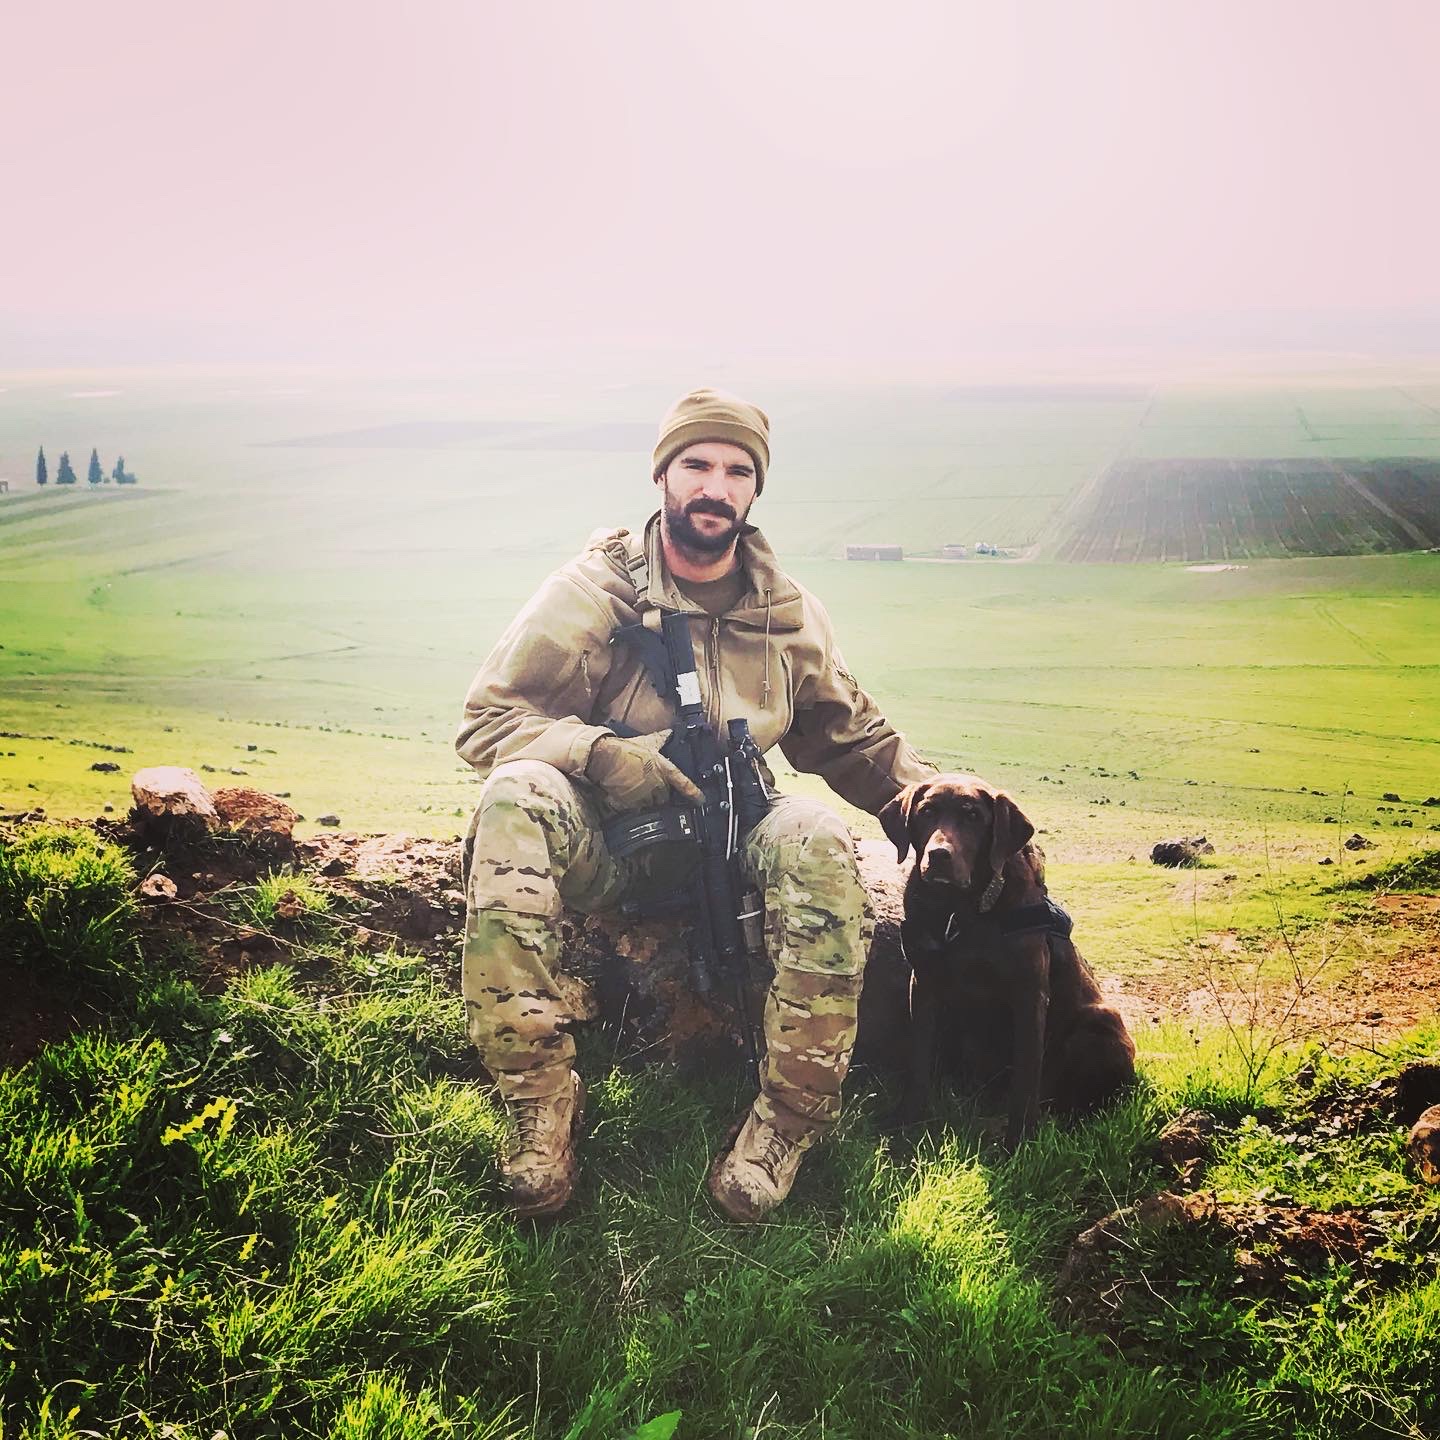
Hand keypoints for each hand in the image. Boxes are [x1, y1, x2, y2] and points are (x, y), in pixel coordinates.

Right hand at [585, 729, 703, 812]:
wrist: (605, 758)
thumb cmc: (625, 749)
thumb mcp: (646, 741)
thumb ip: (661, 738)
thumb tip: (670, 732)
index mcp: (663, 769)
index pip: (684, 784)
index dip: (694, 793)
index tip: (700, 800)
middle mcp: (657, 785)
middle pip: (666, 796)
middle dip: (661, 791)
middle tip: (650, 782)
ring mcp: (645, 796)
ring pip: (652, 803)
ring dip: (648, 798)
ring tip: (638, 787)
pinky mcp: (632, 803)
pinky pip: (637, 807)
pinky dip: (635, 802)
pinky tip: (629, 792)